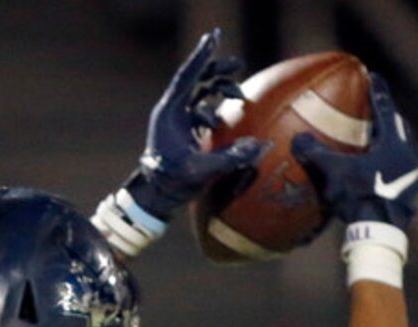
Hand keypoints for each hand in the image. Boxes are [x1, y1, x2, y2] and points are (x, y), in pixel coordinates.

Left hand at [128, 28, 269, 221]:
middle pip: (195, 79)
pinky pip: (204, 109)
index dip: (202, 56)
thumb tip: (260, 147)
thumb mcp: (201, 171)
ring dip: (221, 89)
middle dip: (216, 69)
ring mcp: (178, 120)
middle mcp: (172, 112)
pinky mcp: (185, 130)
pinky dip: (219, 108)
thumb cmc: (173, 184)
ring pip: (201, 93)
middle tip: (239, 64)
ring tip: (240, 97)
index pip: (187, 76)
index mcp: (169, 113)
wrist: (157, 199)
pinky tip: (232, 113)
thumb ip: (230, 158)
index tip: (214, 36)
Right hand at [292, 74, 417, 230]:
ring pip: (401, 147)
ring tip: (376, 140)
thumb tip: (298, 139)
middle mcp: (408, 152)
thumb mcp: (336, 174)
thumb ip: (318, 155)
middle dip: (385, 116)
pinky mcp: (410, 191)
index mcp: (394, 141)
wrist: (381, 229)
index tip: (373, 77)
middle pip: (397, 126)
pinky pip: (400, 168)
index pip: (385, 108)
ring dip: (388, 141)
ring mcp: (412, 173)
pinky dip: (389, 162)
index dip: (377, 92)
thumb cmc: (361, 196)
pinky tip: (379, 169)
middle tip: (374, 111)